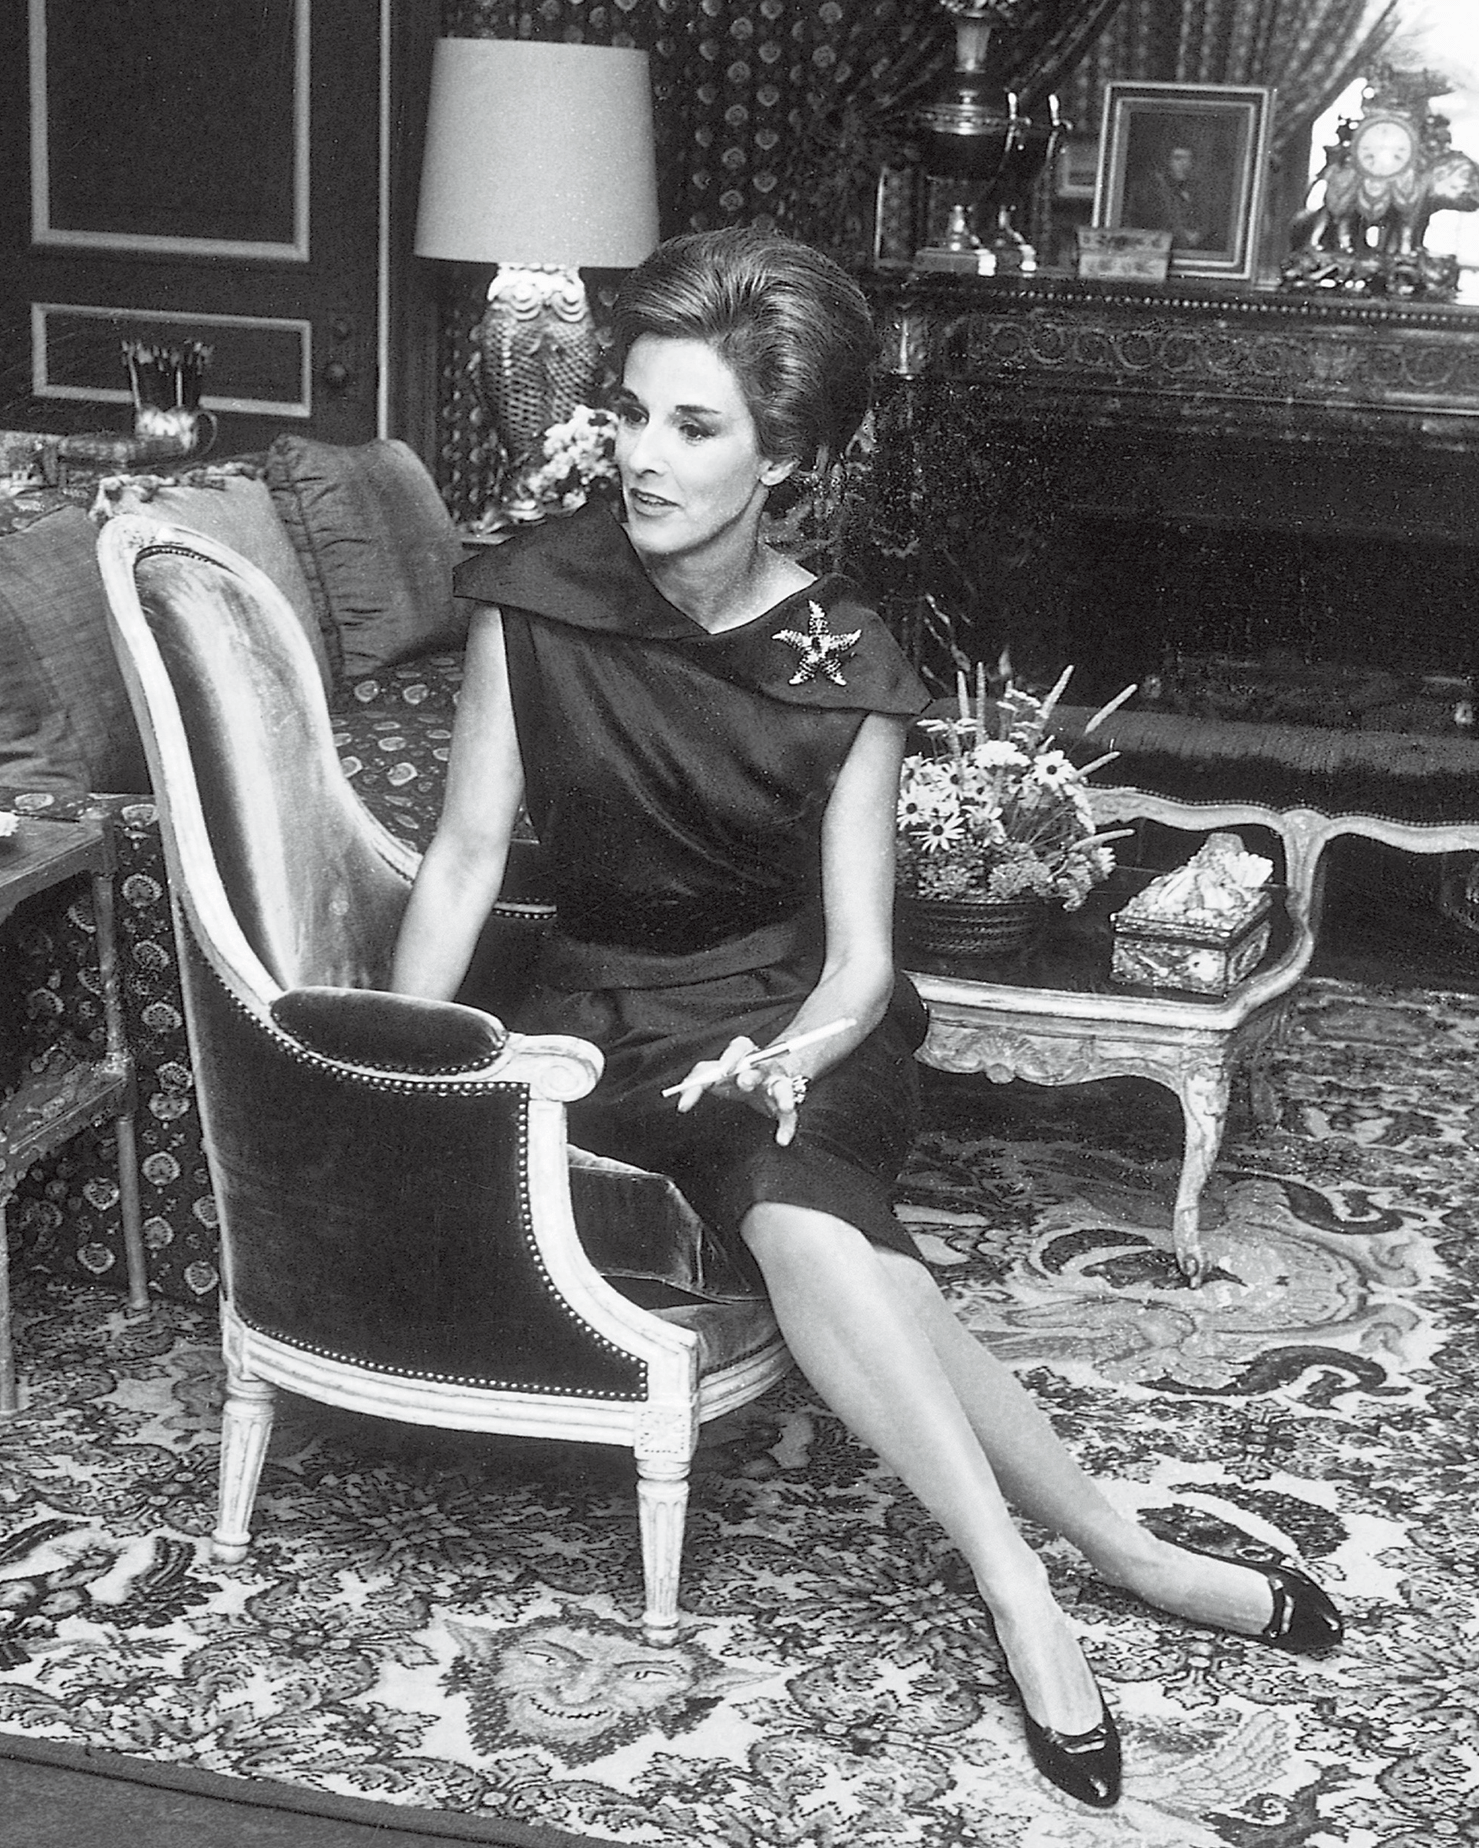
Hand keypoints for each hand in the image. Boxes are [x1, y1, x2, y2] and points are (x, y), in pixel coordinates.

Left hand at [671, 1038, 804, 1145]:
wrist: (763, 1080)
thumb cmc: (735, 1077)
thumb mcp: (715, 1075)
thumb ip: (698, 1082)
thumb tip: (681, 1101)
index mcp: (744, 1055)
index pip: (737, 1049)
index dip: (730, 1058)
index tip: (722, 1071)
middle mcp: (763, 1066)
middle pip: (760, 1066)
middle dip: (752, 1075)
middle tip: (745, 1084)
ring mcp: (777, 1082)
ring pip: (783, 1086)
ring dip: (783, 1095)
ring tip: (785, 1107)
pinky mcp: (786, 1101)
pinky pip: (790, 1115)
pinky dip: (788, 1127)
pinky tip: (783, 1139)